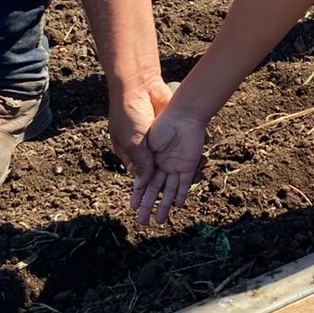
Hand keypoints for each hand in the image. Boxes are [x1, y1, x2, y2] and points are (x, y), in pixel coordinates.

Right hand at [130, 104, 207, 227]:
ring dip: (164, 202)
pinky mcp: (181, 152)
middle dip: (148, 205)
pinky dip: (181, 189)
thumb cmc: (131, 114)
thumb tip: (143, 182)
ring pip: (166, 185)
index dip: (137, 196)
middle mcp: (151, 158)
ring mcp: (166, 156)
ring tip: (163, 220)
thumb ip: (140, 161)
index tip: (134, 210)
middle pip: (151, 186)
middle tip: (145, 223)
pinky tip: (179, 203)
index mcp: (135, 156)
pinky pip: (182, 174)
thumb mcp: (132, 140)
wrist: (143, 89)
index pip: (137, 181)